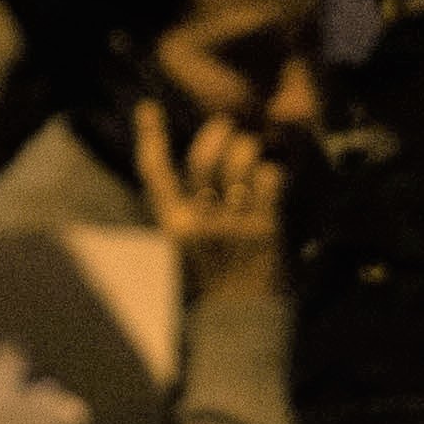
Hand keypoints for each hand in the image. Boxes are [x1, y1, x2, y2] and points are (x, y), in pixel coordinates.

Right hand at [135, 99, 282, 300]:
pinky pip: (268, 180)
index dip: (151, 138)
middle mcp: (200, 222)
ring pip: (240, 164)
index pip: (155, 174)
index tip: (149, 108)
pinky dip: (273, 172)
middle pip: (204, 159)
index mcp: (174, 224)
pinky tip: (274, 178)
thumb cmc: (216, 274)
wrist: (241, 315)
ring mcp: (233, 225)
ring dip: (251, 149)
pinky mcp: (265, 229)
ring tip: (255, 154)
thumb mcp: (188, 242)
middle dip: (219, 133)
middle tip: (229, 129)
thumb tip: (202, 166)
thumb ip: (189, 206)